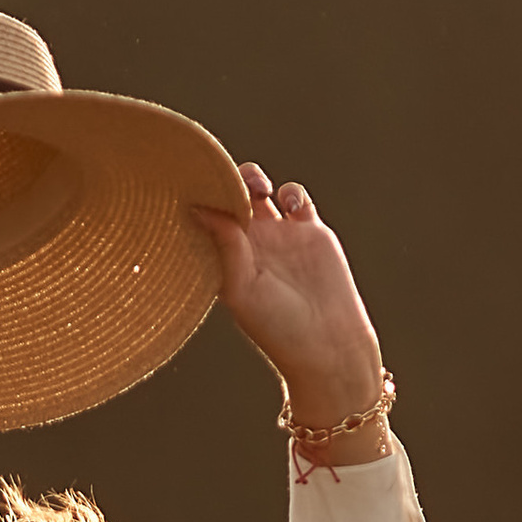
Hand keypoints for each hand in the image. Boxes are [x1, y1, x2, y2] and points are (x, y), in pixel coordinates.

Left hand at [195, 166, 387, 451]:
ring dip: (253, 178)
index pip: (206, 218)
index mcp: (225, 260)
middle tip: (228, 181)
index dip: (200, 199)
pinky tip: (288, 202)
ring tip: (257, 189)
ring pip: (260, 190)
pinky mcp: (310, 231)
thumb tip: (197, 207)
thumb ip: (225, 245)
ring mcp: (279, 235)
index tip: (194, 183)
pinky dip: (291, 191)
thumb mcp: (242, 287)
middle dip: (225, 181)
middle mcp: (249, 245)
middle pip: (228, 197)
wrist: (328, 342)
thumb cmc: (278, 326)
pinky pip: (296, 197)